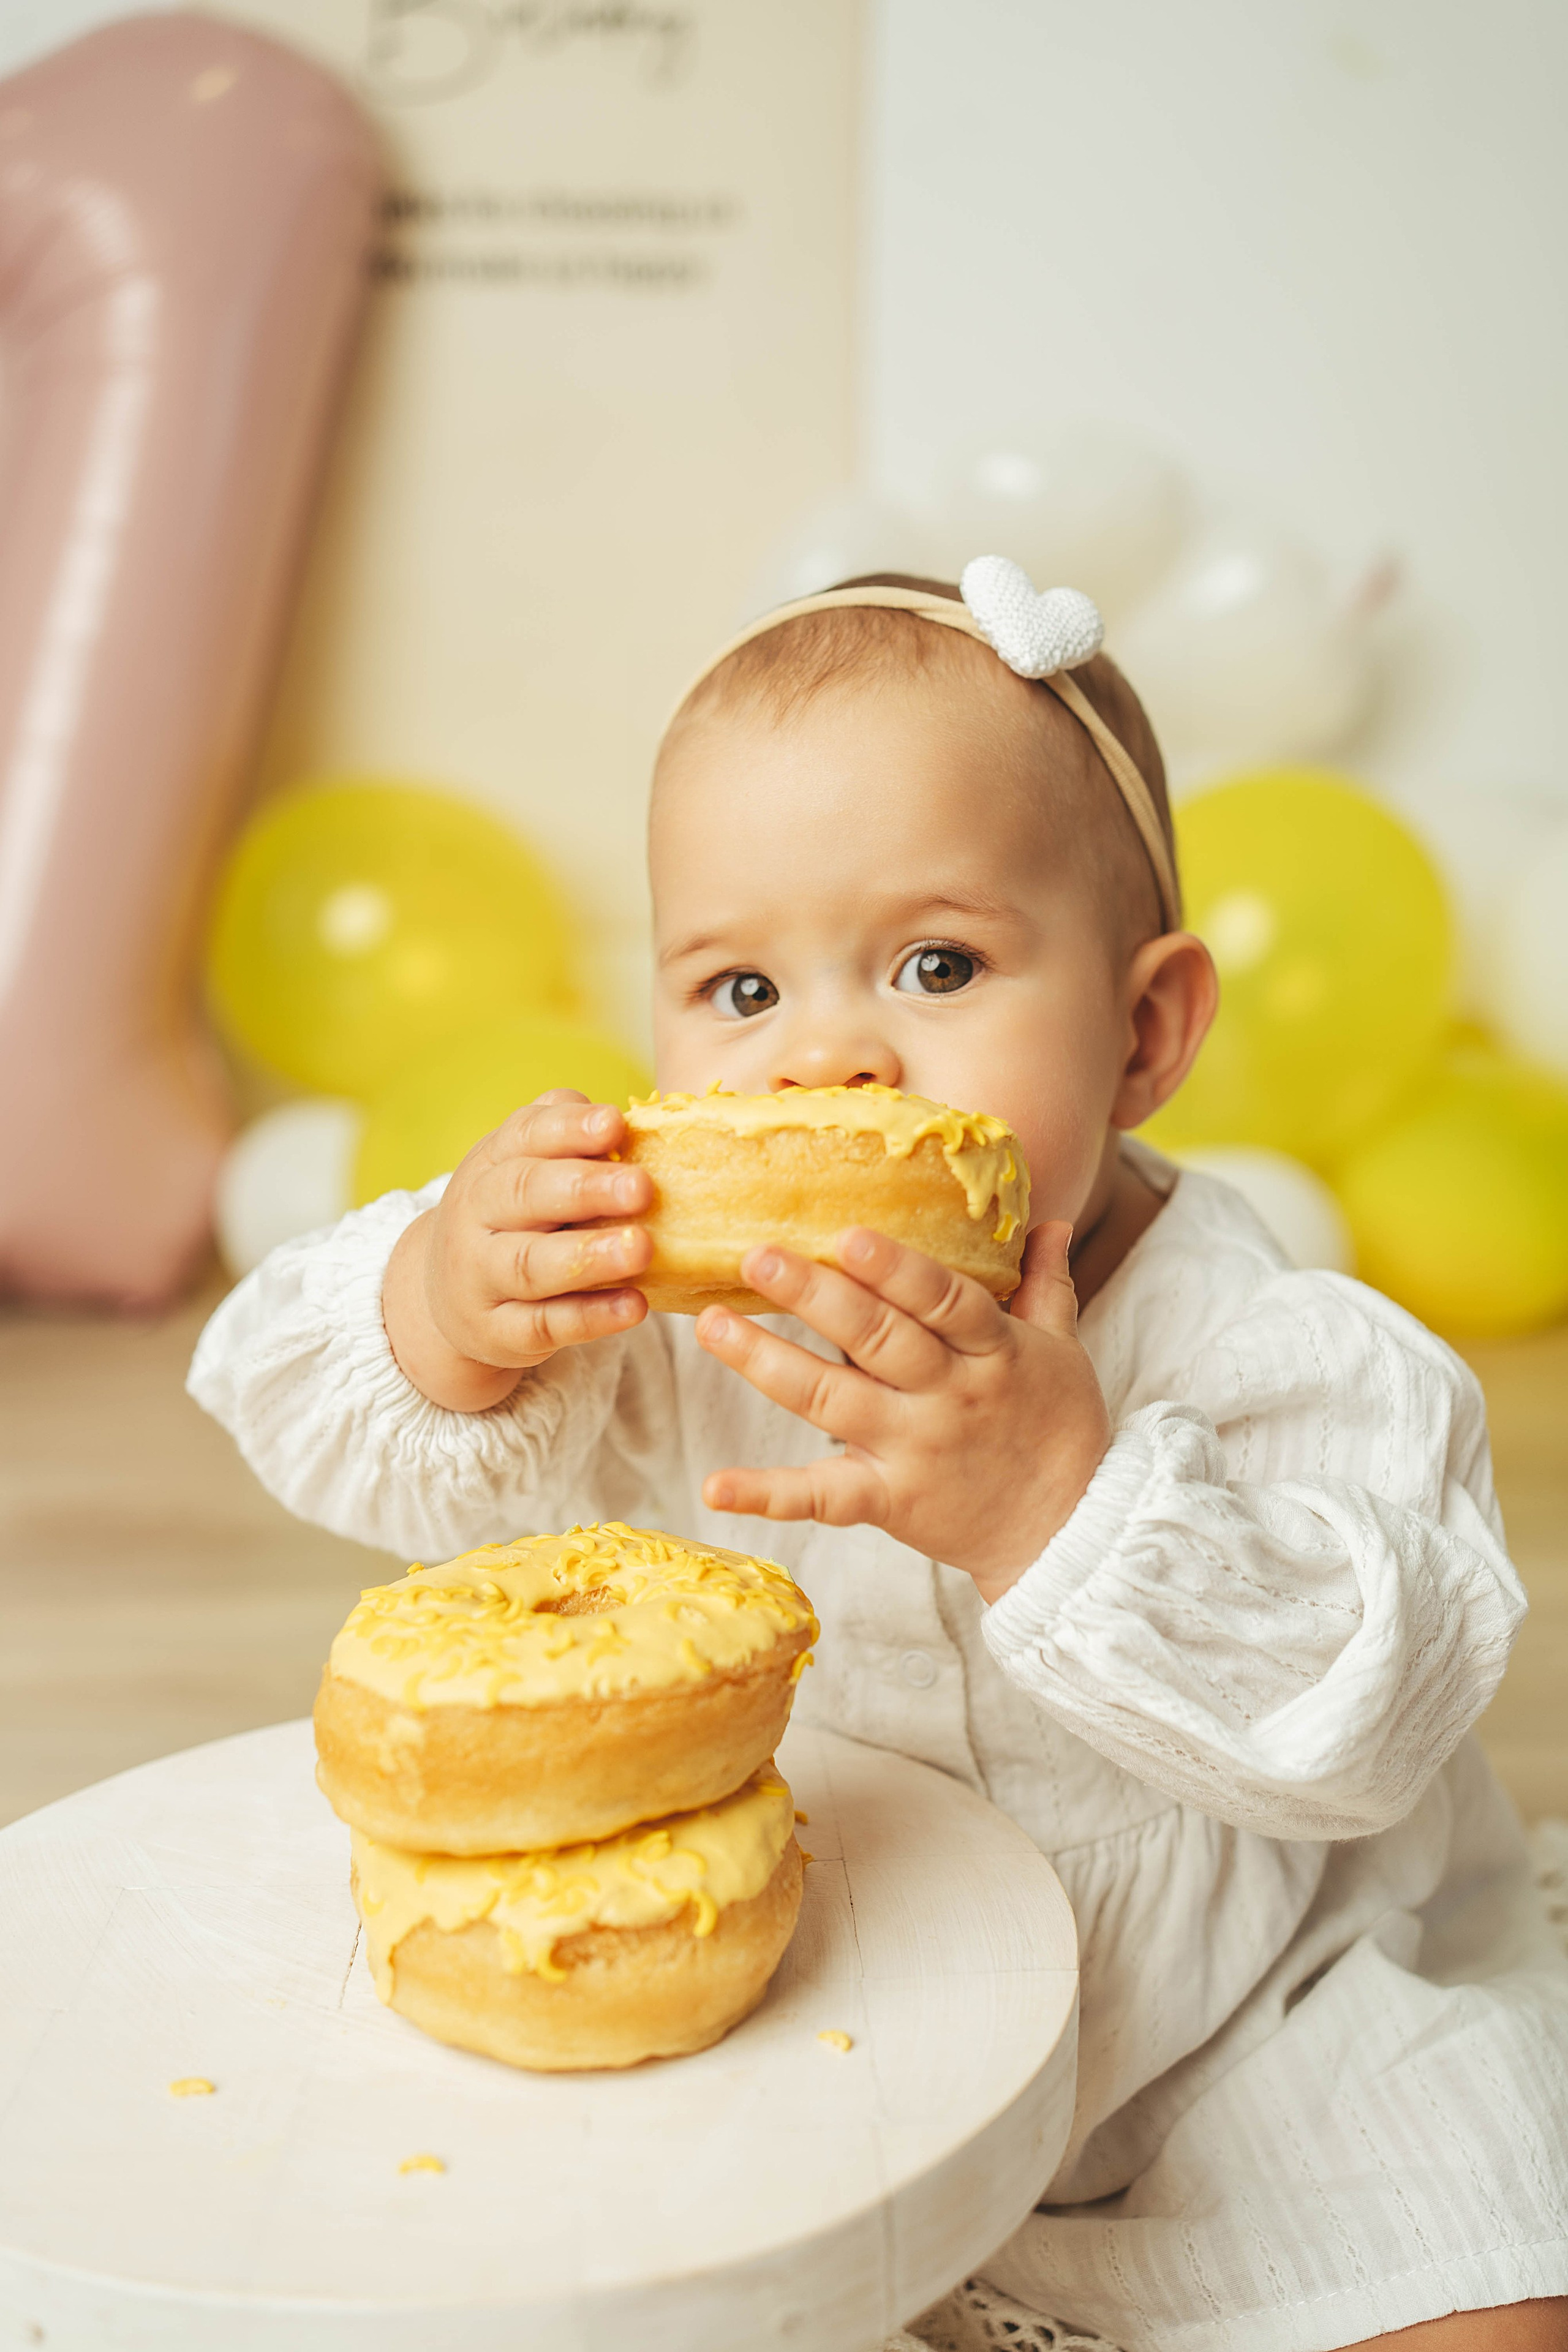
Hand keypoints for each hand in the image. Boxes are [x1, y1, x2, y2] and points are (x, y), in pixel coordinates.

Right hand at [381, 1090, 652, 1411]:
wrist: (446, 1294)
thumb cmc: (512, 1215)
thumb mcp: (524, 1167)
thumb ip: (568, 1138)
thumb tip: (629, 1121)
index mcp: (492, 1162)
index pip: (525, 1135)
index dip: (569, 1129)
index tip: (615, 1124)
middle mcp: (477, 1215)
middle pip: (524, 1195)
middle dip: (584, 1189)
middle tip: (641, 1187)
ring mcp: (482, 1276)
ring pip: (530, 1264)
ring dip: (588, 1257)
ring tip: (643, 1248)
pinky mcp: (499, 1332)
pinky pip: (544, 1325)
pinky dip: (590, 1317)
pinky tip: (635, 1305)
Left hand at [695, 1223, 1110, 1601]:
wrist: (1068, 1531)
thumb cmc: (1060, 1428)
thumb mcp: (1062, 1349)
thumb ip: (1045, 1284)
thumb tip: (1051, 1218)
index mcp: (993, 1351)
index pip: (944, 1301)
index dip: (897, 1270)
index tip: (848, 1235)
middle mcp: (949, 1396)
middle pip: (876, 1339)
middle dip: (815, 1295)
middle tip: (756, 1257)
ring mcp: (913, 1449)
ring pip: (832, 1400)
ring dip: (766, 1362)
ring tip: (712, 1325)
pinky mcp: (888, 1500)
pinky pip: (823, 1497)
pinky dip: (768, 1494)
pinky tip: (715, 1486)